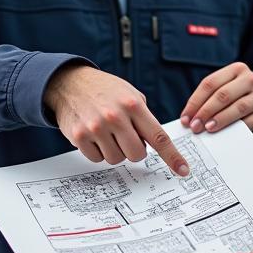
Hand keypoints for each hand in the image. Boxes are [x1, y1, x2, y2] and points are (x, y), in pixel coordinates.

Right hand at [46, 66, 189, 176]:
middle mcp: (115, 116)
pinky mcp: (79, 137)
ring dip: (115, 150)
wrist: (70, 83)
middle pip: (137, 155)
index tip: (183, 170)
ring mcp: (96, 127)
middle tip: (126, 137)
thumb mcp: (130, 95)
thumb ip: (144, 118)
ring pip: (116, 159)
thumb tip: (156, 143)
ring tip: (107, 132)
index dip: (172, 156)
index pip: (158, 136)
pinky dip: (98, 151)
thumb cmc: (105, 90)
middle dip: (135, 150)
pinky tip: (94, 134)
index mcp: (133, 105)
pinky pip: (97, 159)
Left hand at [180, 62, 252, 133]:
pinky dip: (236, 128)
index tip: (185, 118)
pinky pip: (251, 121)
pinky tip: (226, 134)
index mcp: (236, 69)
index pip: (210, 83)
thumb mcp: (228, 90)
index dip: (195, 101)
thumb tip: (188, 118)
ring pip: (238, 107)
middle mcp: (251, 78)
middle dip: (205, 111)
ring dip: (220, 119)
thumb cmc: (240, 98)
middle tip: (195, 126)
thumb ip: (210, 99)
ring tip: (208, 129)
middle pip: (223, 94)